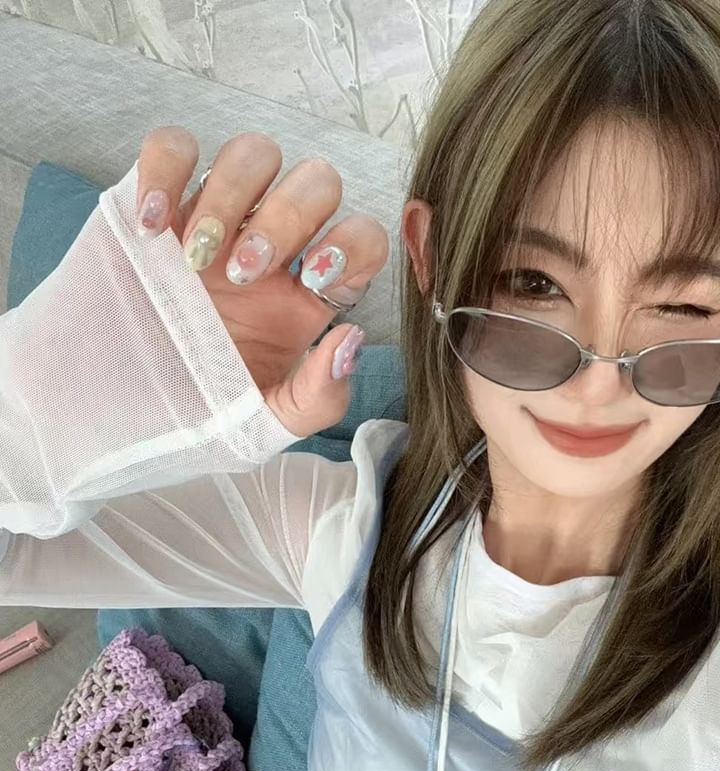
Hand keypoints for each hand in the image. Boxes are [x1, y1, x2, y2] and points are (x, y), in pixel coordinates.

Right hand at [135, 126, 389, 435]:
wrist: (109, 414)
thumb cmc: (192, 416)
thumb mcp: (264, 426)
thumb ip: (319, 397)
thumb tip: (351, 339)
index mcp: (307, 296)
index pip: (362, 238)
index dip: (353, 244)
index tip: (314, 279)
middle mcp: (271, 248)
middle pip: (318, 181)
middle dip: (288, 217)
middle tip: (243, 275)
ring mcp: (216, 221)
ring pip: (255, 153)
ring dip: (232, 196)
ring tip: (195, 259)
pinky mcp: (158, 203)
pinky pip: (173, 147)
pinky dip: (163, 170)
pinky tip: (150, 228)